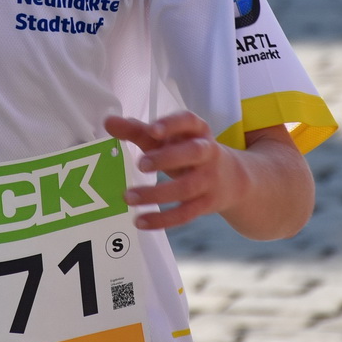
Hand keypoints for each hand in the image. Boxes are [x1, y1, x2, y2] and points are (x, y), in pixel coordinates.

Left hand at [107, 111, 251, 230]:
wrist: (232, 178)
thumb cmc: (188, 152)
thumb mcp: (168, 139)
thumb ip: (138, 131)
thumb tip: (108, 122)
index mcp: (197, 131)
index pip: (188, 121)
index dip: (172, 125)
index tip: (152, 130)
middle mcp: (207, 152)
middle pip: (192, 153)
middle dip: (167, 158)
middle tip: (141, 164)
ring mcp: (209, 179)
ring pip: (186, 188)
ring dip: (156, 194)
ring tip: (129, 197)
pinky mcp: (207, 203)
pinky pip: (185, 213)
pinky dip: (162, 220)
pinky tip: (140, 220)